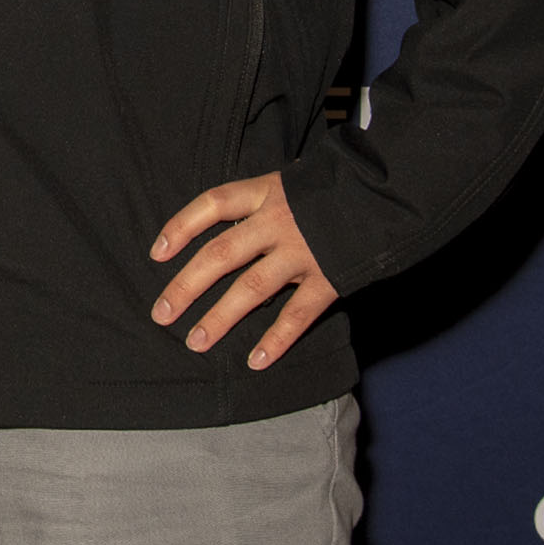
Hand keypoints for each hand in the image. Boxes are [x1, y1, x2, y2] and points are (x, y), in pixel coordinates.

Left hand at [149, 172, 338, 370]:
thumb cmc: (330, 190)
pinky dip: (276, 339)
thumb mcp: (290, 183)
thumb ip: (259, 205)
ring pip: (251, 288)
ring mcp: (303, 252)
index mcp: (265, 193)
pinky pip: (298, 314)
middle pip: (221, 253)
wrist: (387, 195)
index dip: (181, 226)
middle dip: (187, 285)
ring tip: (195, 342)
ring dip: (220, 317)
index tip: (156, 253)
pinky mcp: (328, 278)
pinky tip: (255, 360)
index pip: (212, 204)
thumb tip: (222, 227)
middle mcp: (277, 222)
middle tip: (161, 313)